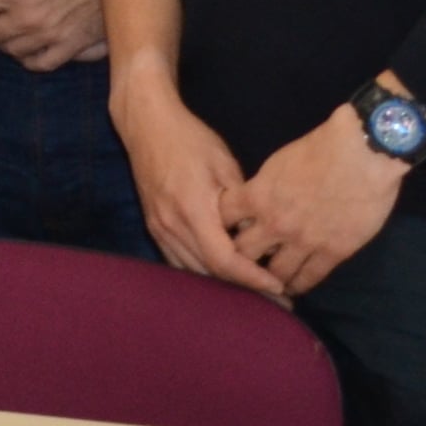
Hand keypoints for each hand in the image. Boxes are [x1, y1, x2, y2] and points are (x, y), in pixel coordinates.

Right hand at [108, 73, 280, 299]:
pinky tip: (222, 276)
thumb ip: (243, 204)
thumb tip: (264, 236)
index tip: (278, 288)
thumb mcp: (225, 165)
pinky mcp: (154, 227)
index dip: (252, 278)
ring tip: (255, 293)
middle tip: (277, 300)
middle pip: (210, 272)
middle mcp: (172, 225)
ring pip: (193, 271)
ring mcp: (159, 228)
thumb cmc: (190, 140)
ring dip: (223, 284)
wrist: (146, 125)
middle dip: (244, 289)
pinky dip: (202, 272)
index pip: (224, 259)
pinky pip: (179, 261)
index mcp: (192, 208)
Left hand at [229, 100, 409, 296]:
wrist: (363, 153)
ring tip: (267, 284)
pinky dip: (299, 285)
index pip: (223, 220)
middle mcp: (275, 222)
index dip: (219, 227)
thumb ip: (264, 187)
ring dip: (269, 280)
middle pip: (243, 253)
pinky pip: (309, 277)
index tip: (221, 234)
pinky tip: (294, 288)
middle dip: (239, 260)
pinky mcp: (333, 251)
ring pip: (276, 273)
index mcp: (257, 195)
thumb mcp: (278, 163)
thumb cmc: (321, 148)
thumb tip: (257, 201)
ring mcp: (304, 240)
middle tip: (240, 267)